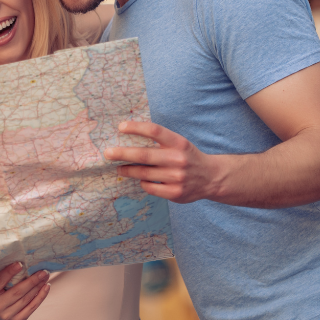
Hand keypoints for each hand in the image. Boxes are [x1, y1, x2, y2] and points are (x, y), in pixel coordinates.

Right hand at [0, 263, 49, 319]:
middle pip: (17, 291)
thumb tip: (20, 264)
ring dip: (38, 287)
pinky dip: (40, 297)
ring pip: (26, 299)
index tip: (20, 263)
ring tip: (45, 277)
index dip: (10, 272)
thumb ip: (0, 279)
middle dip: (32, 280)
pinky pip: (31, 307)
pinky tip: (46, 288)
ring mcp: (7, 315)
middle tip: (43, 271)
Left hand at [104, 121, 222, 203]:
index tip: (121, 127)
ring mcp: (177, 177)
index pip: (155, 131)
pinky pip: (149, 187)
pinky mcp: (175, 193)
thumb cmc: (187, 157)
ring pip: (143, 173)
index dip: (136, 127)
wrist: (212, 177)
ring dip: (127, 171)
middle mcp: (178, 159)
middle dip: (122, 153)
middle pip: (144, 155)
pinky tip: (142, 180)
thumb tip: (127, 137)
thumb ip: (159, 141)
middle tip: (107, 153)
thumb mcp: (179, 143)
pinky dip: (143, 183)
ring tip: (119, 168)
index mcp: (179, 143)